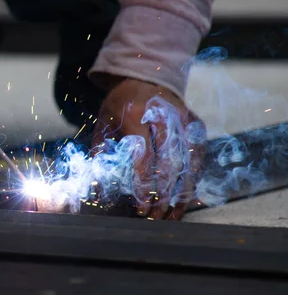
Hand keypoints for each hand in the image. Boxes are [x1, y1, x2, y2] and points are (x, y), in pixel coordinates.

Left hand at [91, 78, 205, 219]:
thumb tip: (96, 189)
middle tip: (154, 217)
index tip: (140, 206)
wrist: (144, 76)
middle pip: (169, 161)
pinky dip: (193, 180)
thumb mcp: (103, 124)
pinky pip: (198, 157)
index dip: (143, 183)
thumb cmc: (119, 106)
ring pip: (188, 162)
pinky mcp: (196, 124)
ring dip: (180, 193)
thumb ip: (101, 154)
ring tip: (171, 216)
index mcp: (136, 113)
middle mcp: (165, 115)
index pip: (144, 154)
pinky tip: (184, 200)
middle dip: (162, 194)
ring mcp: (184, 119)